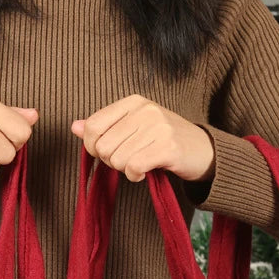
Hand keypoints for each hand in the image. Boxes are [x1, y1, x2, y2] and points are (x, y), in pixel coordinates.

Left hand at [71, 94, 214, 183]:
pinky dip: (135, 176)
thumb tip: (74, 127)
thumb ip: (104, 127)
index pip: (92, 126)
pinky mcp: (168, 147)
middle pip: (103, 146)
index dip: (92, 147)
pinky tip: (144, 173)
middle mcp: (145, 110)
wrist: (204, 150)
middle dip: (111, 161)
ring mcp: (158, 127)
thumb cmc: (164, 140)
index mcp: (133, 102)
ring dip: (125, 170)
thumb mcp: (133, 127)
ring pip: (117, 159)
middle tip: (128, 161)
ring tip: (139, 164)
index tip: (107, 152)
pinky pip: (134, 167)